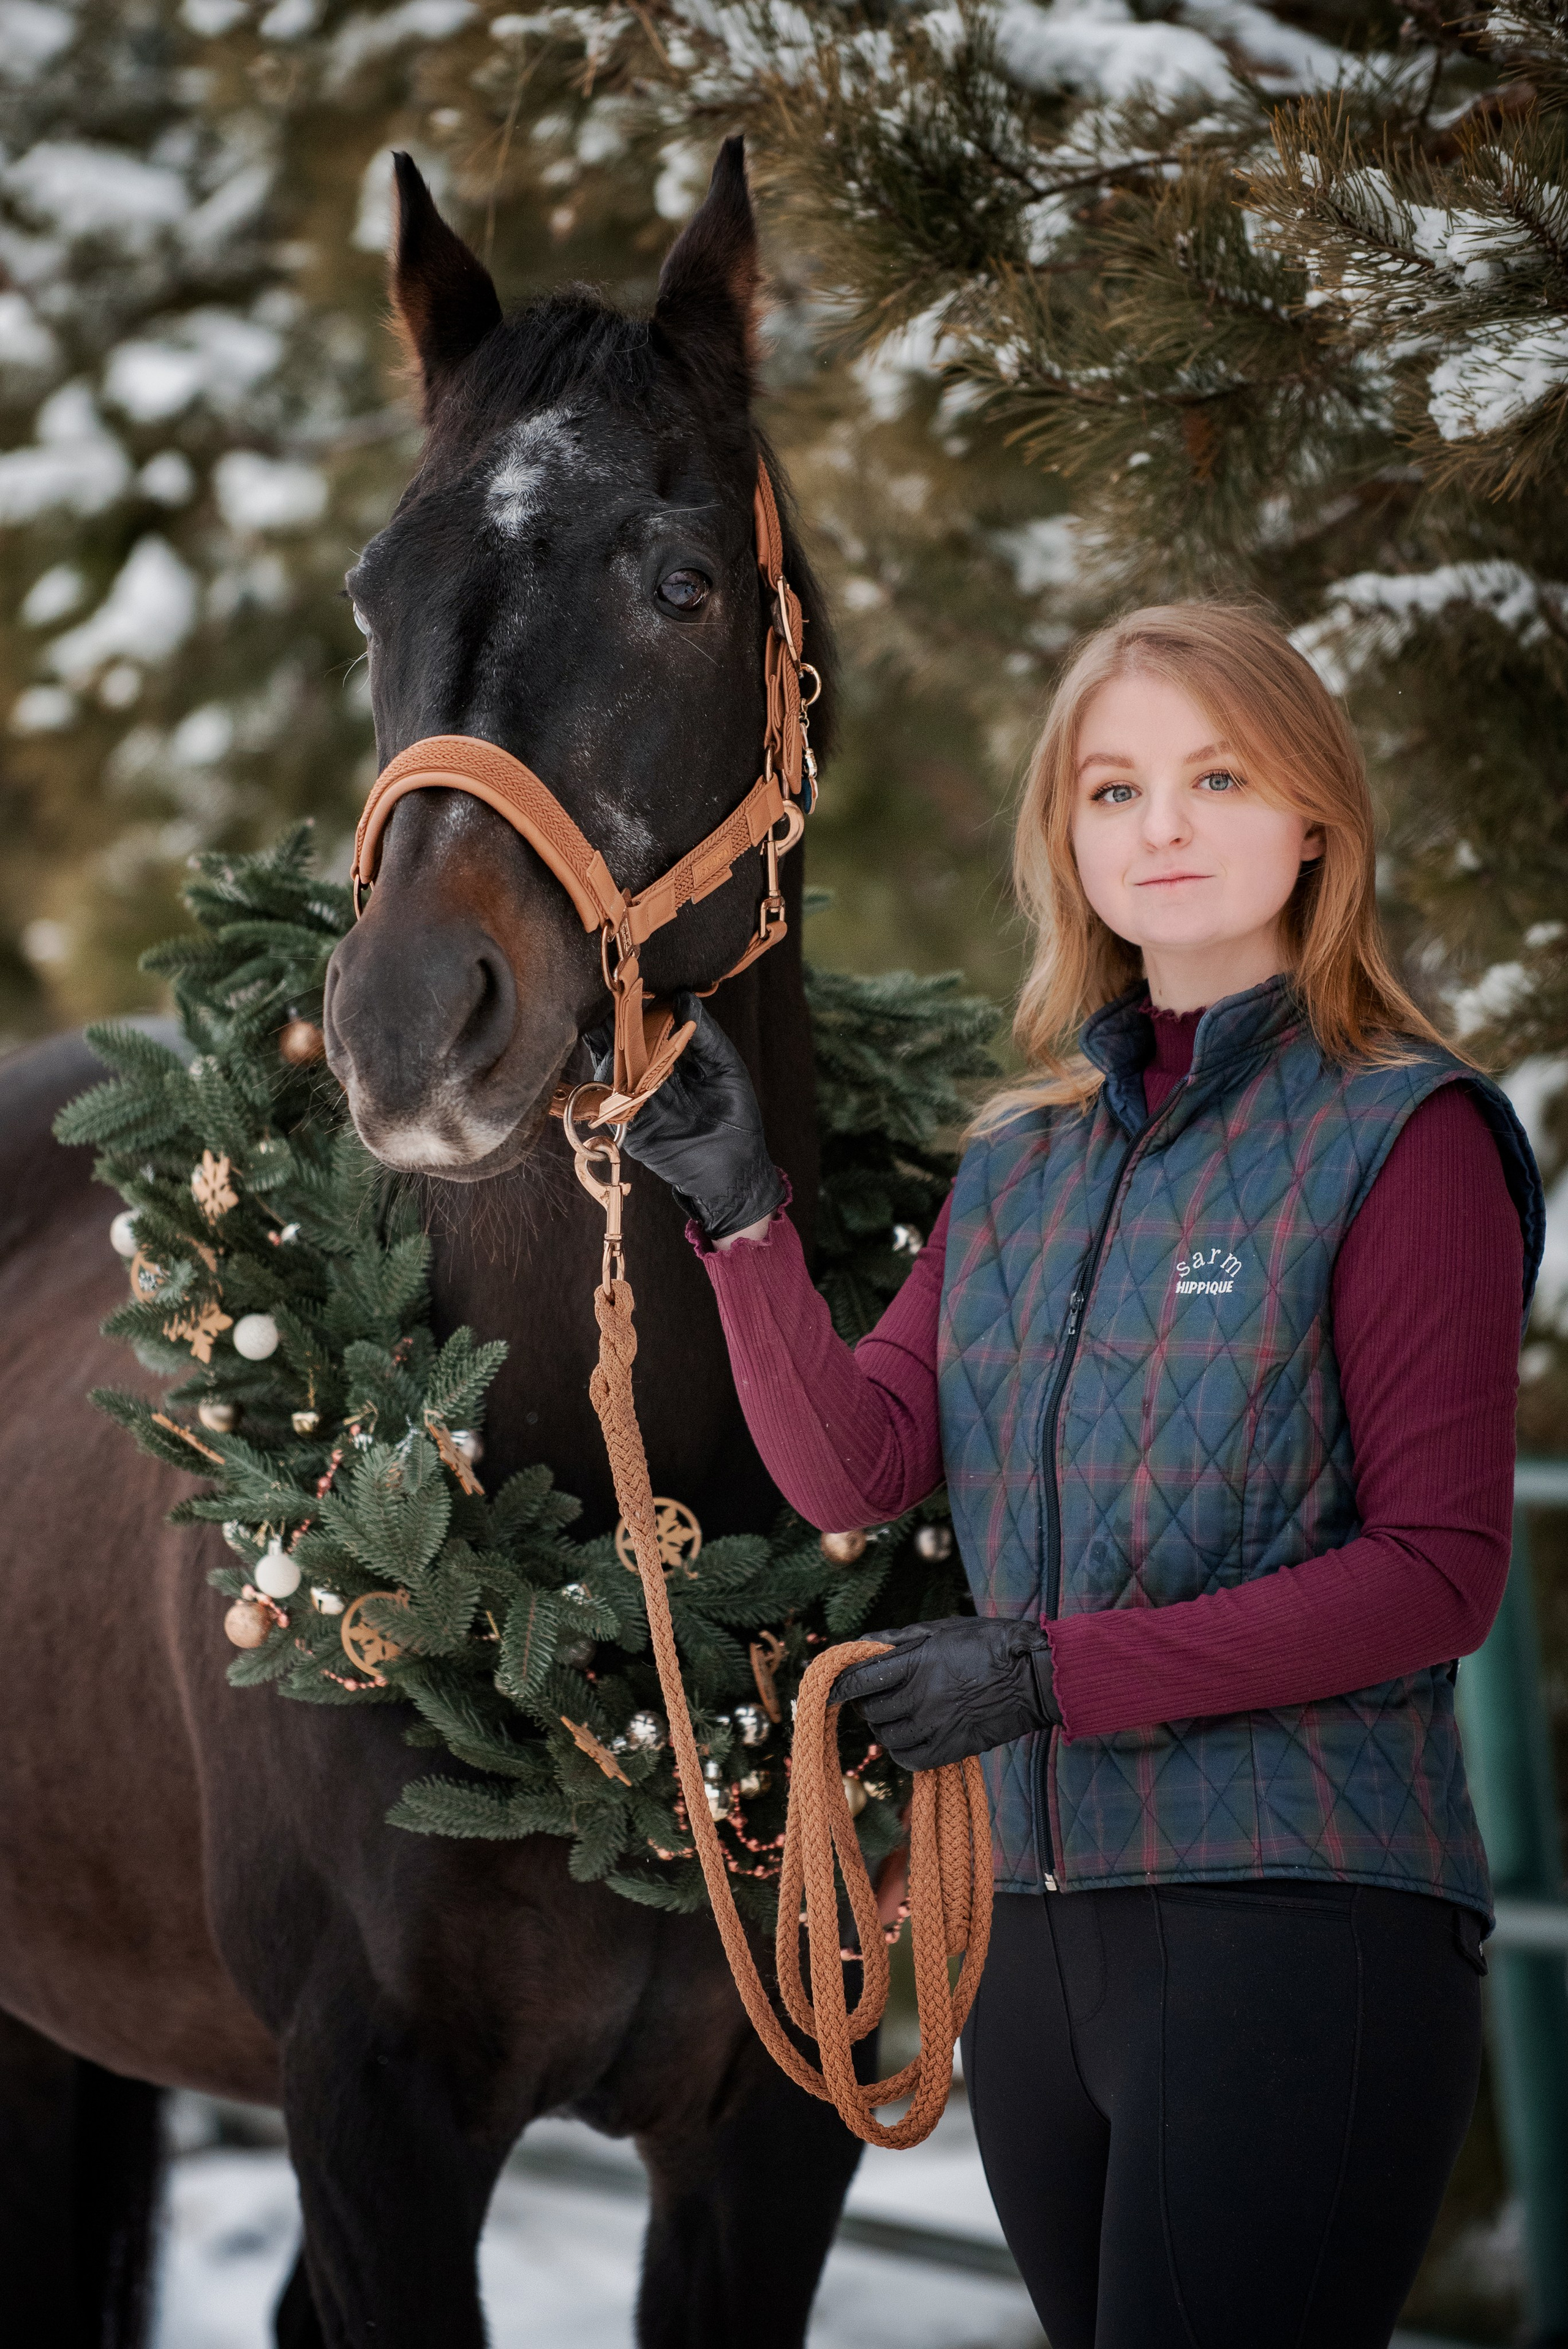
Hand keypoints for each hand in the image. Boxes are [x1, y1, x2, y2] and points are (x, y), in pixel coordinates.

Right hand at [587, 991, 785, 1242]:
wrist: (736, 1169)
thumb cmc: (736, 1116)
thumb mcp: (726, 1067)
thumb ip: (705, 1034)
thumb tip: (683, 997)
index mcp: (670, 1059)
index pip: (645, 1026)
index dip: (636, 1004)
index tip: (629, 978)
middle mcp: (647, 1077)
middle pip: (620, 1043)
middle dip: (612, 1020)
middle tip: (607, 993)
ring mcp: (636, 1101)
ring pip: (609, 1067)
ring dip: (608, 1046)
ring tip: (611, 1022)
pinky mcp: (631, 1127)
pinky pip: (612, 1100)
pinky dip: (610, 1081)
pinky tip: (615, 1062)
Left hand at [830, 1614, 1059, 1771]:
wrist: (1033, 1680)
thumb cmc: (989, 1644)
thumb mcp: (943, 1629)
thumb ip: (900, 1638)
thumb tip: (864, 1642)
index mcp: (918, 1662)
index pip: (860, 1678)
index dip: (838, 1685)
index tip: (828, 1688)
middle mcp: (922, 1696)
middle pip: (871, 1709)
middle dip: (867, 1702)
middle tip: (877, 1695)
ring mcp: (936, 1726)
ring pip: (886, 1736)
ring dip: (883, 1726)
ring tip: (897, 1714)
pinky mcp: (950, 1749)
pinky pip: (909, 1758)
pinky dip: (900, 1750)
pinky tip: (906, 1738)